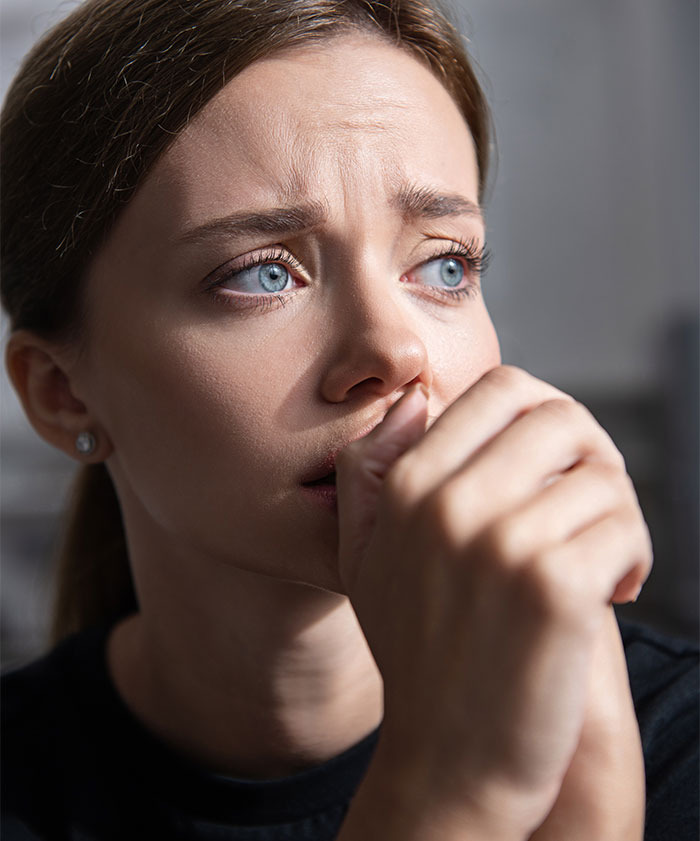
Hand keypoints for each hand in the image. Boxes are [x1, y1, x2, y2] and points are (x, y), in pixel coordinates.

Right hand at [336, 366, 650, 839]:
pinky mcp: (554, 588)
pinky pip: (624, 525)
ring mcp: (500, 542)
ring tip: (602, 560)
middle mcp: (447, 504)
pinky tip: (615, 592)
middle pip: (562, 417)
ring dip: (618, 515)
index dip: (546, 417)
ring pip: (603, 474)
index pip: (504, 388)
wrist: (449, 761)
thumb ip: (371, 468)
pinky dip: (634, 555)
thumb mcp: (363, 554)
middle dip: (593, 458)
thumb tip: (415, 398)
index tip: (555, 468)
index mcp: (406, 486)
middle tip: (590, 509)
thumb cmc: (417, 653)